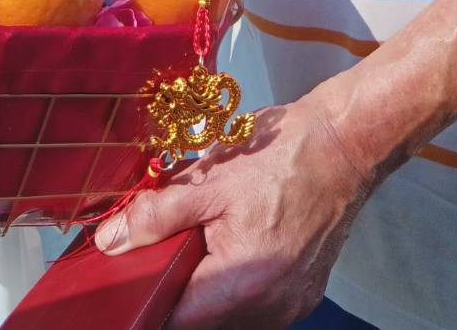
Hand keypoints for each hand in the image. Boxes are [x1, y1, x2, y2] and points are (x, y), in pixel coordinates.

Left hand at [94, 91, 375, 328]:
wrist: (346, 143)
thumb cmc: (284, 156)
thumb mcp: (209, 180)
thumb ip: (156, 215)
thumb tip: (111, 241)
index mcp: (244, 284)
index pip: (175, 319)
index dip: (144, 298)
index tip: (128, 276)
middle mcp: (272, 309)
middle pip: (201, 318)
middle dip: (173, 283)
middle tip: (162, 243)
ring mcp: (290, 305)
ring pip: (225, 311)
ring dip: (203, 281)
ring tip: (200, 233)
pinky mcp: (300, 292)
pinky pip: (251, 300)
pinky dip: (230, 276)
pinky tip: (228, 239)